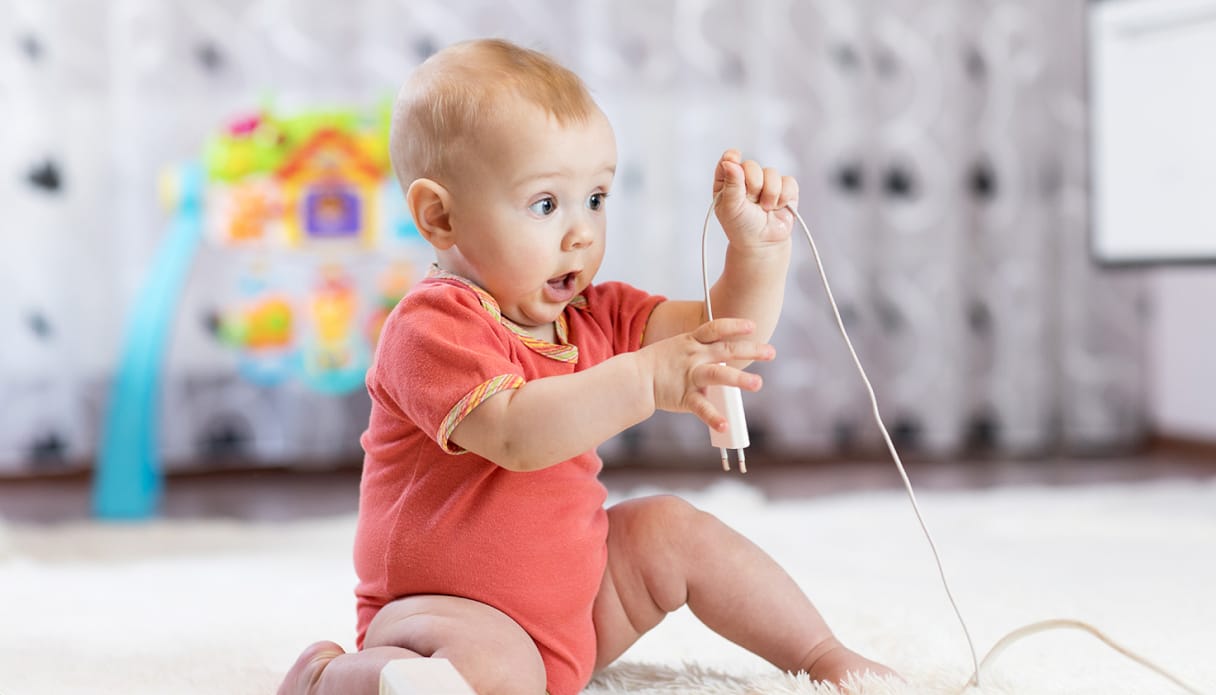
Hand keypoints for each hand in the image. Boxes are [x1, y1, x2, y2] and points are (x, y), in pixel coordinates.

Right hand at [642, 318, 774, 431]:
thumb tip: (729, 350)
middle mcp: (694, 356)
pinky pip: (702, 407)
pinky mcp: (685, 397)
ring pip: (718, 375)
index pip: (716, 329)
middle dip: (751, 350)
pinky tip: (725, 426)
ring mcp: (690, 376)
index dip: (734, 326)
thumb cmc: (661, 362)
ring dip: (739, 379)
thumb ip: (704, 347)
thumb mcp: (681, 346)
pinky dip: (713, 417)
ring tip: (758, 383)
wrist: (635, 378)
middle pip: (726, 350)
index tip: (753, 326)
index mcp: (693, 342)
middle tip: (771, 352)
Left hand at [712, 149, 797, 248]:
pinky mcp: (785, 188)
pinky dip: (783, 196)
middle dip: (753, 185)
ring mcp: (767, 182)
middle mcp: (747, 178)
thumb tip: (730, 162)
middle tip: (751, 201)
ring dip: (769, 194)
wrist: (762, 243)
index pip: (729, 160)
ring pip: (771, 173)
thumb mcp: (730, 206)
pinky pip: (788, 181)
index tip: (733, 159)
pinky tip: (777, 206)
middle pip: (751, 165)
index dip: (732, 158)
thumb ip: (731, 183)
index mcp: (728, 181)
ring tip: (764, 208)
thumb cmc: (741, 227)